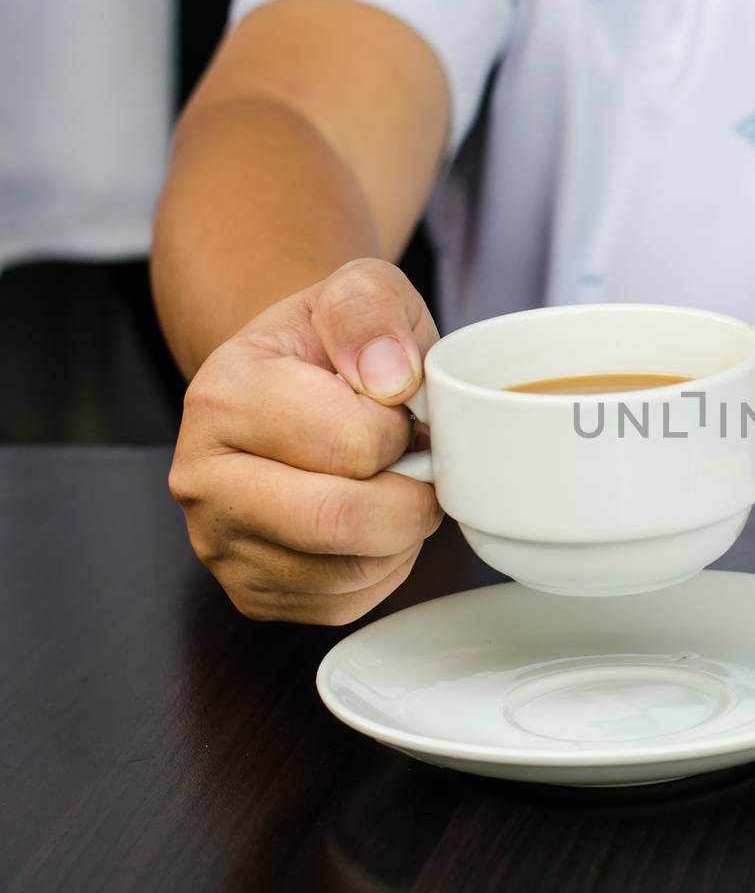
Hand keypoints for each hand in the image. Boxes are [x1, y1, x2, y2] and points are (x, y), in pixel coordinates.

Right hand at [169, 259, 444, 623]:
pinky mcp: (253, 594)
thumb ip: (372, 311)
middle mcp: (202, 478)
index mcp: (221, 397)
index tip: (398, 410)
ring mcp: (220, 545)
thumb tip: (389, 379)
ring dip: (403, 532)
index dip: (404, 430)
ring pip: (353, 569)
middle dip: (411, 496)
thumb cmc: (334, 344)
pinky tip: (370, 520)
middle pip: (343, 521)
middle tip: (414, 462)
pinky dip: (384, 567)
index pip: (356, 444)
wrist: (295, 384)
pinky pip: (349, 602)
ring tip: (389, 483)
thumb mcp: (360, 290)